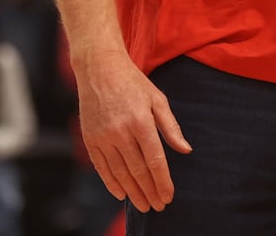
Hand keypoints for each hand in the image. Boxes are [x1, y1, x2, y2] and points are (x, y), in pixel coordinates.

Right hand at [72, 48, 191, 212]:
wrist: (99, 68)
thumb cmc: (133, 82)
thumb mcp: (157, 99)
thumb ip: (171, 127)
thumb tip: (186, 150)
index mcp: (140, 121)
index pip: (154, 160)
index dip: (162, 181)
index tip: (168, 196)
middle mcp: (120, 131)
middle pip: (137, 170)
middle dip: (149, 191)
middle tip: (158, 206)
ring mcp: (103, 136)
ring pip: (120, 172)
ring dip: (133, 192)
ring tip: (143, 205)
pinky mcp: (90, 138)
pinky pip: (101, 167)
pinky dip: (111, 183)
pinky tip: (121, 194)